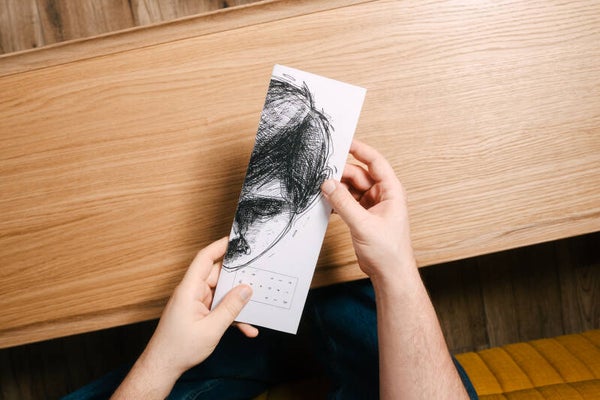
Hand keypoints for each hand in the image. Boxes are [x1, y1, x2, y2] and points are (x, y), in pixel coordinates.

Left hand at [111, 238, 256, 398]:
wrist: (163, 367)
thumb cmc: (178, 349)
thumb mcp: (211, 329)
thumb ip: (231, 307)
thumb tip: (246, 289)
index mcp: (189, 290)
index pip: (204, 259)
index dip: (219, 246)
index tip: (236, 239)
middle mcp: (192, 292)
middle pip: (218, 275)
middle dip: (238, 277)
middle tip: (257, 275)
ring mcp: (196, 303)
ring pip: (222, 293)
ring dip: (237, 302)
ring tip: (255, 306)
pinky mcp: (199, 313)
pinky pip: (219, 307)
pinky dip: (232, 316)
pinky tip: (246, 328)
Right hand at [321, 140, 415, 281]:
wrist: (390, 274)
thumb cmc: (389, 251)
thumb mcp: (363, 224)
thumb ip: (344, 203)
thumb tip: (328, 184)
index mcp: (391, 191)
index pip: (375, 162)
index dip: (360, 150)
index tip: (344, 142)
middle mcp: (382, 195)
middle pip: (358, 174)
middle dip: (341, 174)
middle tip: (322, 175)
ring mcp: (372, 205)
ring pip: (351, 188)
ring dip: (337, 189)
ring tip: (321, 190)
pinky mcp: (363, 216)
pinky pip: (347, 201)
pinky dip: (337, 201)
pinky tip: (326, 204)